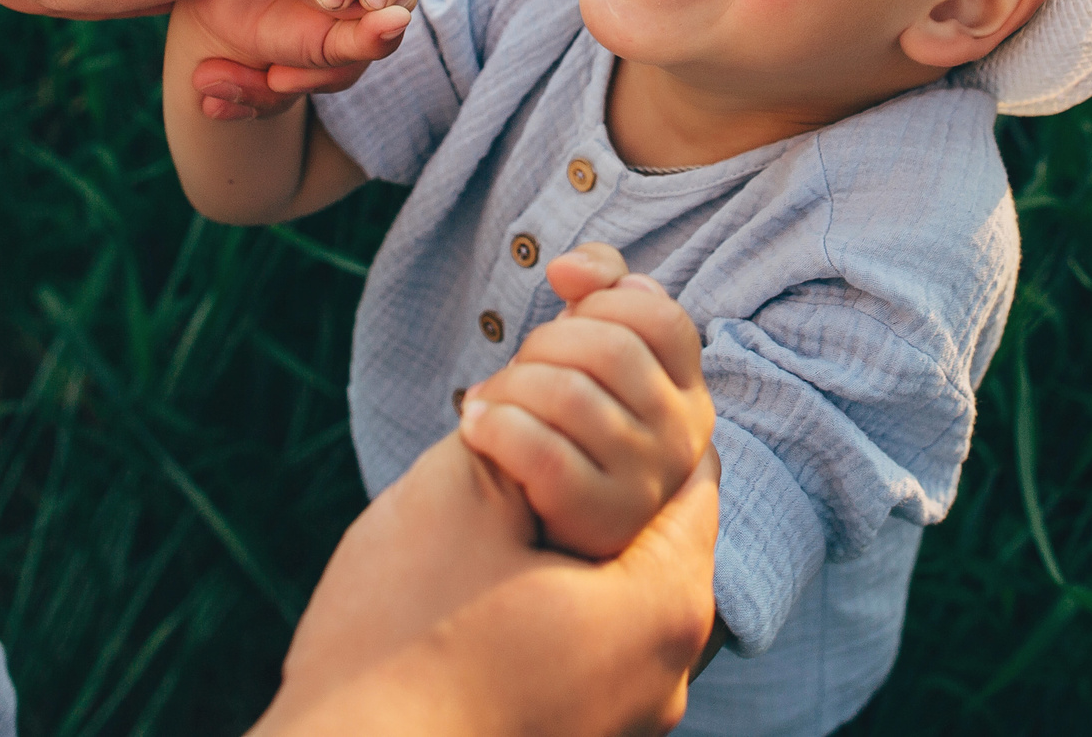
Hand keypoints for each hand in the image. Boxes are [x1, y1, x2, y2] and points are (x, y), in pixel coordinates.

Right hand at [255, 438, 718, 736]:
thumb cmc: (399, 637)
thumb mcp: (462, 495)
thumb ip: (527, 431)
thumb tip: (542, 402)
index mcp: (664, 607)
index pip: (693, 473)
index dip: (632, 412)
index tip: (572, 389)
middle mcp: (667, 676)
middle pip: (657, 538)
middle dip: (599, 476)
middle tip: (528, 440)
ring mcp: (624, 723)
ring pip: (620, 595)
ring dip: (573, 542)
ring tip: (501, 507)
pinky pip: (589, 651)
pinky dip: (554, 604)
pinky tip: (485, 582)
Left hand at [458, 244, 714, 560]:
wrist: (547, 531)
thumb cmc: (570, 426)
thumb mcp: (596, 354)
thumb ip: (599, 291)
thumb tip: (565, 269)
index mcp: (688, 392)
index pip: (660, 317)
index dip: (602, 301)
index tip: (561, 311)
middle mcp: (681, 437)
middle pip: (609, 349)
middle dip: (544, 343)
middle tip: (513, 367)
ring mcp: (645, 481)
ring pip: (568, 395)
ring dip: (509, 386)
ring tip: (485, 400)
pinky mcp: (598, 519)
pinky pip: (541, 451)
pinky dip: (496, 427)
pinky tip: (473, 425)